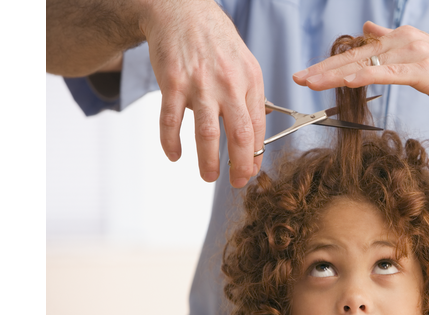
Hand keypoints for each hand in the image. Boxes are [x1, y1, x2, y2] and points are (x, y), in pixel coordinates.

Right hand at [141, 0, 264, 187]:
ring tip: (208, 176)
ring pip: (207, 134)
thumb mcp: (244, 63)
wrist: (181, 10)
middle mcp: (228, 84)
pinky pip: (171, 121)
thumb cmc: (214, 38)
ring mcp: (200, 85)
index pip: (257, 127)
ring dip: (208, 161)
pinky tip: (174, 155)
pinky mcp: (173, 83)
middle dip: (240, 166)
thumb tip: (252, 130)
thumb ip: (248, 95)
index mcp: (250, 80)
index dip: (256, 154)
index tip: (252, 171)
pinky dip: (171, 142)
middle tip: (237, 182)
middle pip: (239, 135)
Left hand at [292, 21, 428, 120]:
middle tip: (297, 78)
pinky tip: (344, 82)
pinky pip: (386, 74)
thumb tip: (369, 31)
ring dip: (334, 74)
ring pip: (364, 65)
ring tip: (309, 82)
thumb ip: (393, 44)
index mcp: (402, 38)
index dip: (330, 65)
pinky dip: (363, 78)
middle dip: (323, 69)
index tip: (307, 74)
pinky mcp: (422, 71)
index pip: (358, 53)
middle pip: (355, 56)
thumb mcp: (422, 57)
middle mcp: (404, 40)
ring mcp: (413, 54)